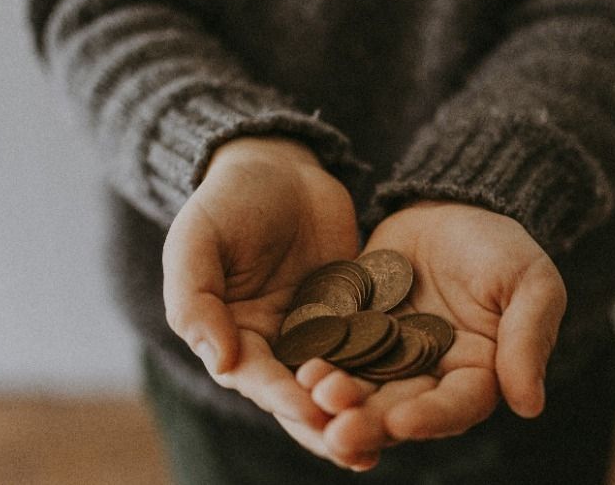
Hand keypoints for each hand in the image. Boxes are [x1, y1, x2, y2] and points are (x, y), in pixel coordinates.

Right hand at [161, 137, 367, 463]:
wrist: (279, 166)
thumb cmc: (227, 200)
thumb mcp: (197, 240)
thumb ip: (196, 299)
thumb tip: (221, 362)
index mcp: (232, 336)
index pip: (256, 378)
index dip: (282, 397)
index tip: (311, 410)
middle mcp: (275, 346)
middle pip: (300, 396)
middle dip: (327, 423)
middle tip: (358, 448)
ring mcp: (318, 333)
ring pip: (340, 382)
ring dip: (361, 411)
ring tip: (390, 437)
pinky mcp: (355, 316)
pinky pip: (371, 348)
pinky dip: (388, 372)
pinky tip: (417, 391)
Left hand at [306, 201, 565, 466]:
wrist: (447, 207)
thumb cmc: (499, 246)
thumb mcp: (530, 282)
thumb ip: (528, 338)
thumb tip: (529, 405)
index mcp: (476, 374)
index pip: (455, 406)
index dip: (430, 418)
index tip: (401, 422)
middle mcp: (427, 377)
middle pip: (398, 409)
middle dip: (369, 422)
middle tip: (339, 431)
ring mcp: (384, 357)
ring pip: (359, 389)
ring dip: (336, 400)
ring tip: (313, 395)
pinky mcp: (350, 333)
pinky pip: (331, 352)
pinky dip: (315, 362)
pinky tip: (296, 367)